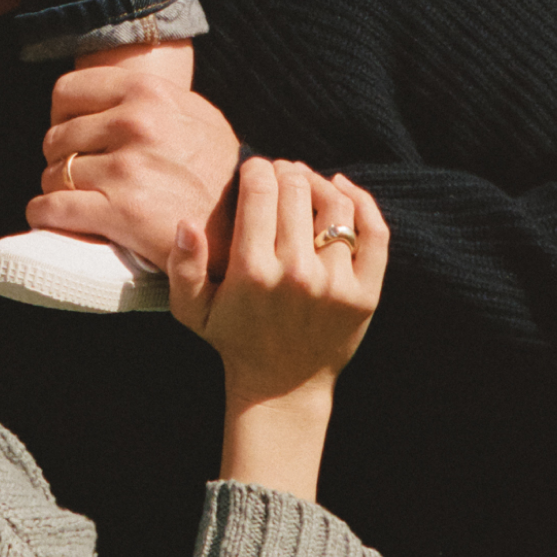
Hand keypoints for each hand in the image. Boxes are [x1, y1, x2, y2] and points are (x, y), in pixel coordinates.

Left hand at [27, 54, 240, 266]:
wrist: (248, 221)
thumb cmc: (220, 168)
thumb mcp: (195, 113)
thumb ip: (149, 98)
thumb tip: (104, 96)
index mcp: (147, 92)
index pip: (67, 92)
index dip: (62, 116)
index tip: (73, 136)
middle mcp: (134, 124)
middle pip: (57, 137)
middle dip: (61, 158)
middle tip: (79, 175)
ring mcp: (126, 169)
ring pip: (54, 174)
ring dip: (57, 189)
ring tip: (76, 198)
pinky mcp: (121, 212)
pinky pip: (55, 208)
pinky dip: (45, 215)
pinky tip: (49, 217)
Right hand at [168, 162, 386, 500]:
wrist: (282, 388)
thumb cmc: (233, 339)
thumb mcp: (192, 310)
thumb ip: (182, 266)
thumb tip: (185, 222)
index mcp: (252, 271)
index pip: (260, 191)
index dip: (255, 168)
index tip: (252, 169)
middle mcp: (296, 274)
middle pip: (296, 190)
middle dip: (285, 170)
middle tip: (278, 172)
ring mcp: (335, 283)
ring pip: (335, 204)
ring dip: (319, 182)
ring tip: (306, 182)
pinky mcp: (365, 293)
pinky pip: (374, 233)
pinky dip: (363, 202)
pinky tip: (343, 189)